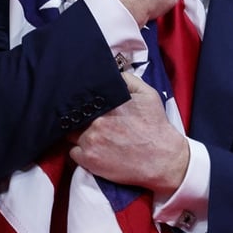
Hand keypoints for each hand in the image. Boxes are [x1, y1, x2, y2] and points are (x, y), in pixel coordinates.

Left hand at [68, 73, 189, 194]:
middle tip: (88, 122)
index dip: (82, 102)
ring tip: (91, 136)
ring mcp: (90, 141)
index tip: (86, 106)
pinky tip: (92, 150)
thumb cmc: (155, 126)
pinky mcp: (89, 160)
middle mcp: (96, 121)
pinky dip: (80, 151)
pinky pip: (73, 152)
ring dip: (78, 134)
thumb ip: (127, 79)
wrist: (162, 159)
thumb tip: (111, 73)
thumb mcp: (148, 95)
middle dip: (80, 118)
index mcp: (108, 104)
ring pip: (71, 134)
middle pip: (75, 116)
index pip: (82, 98)